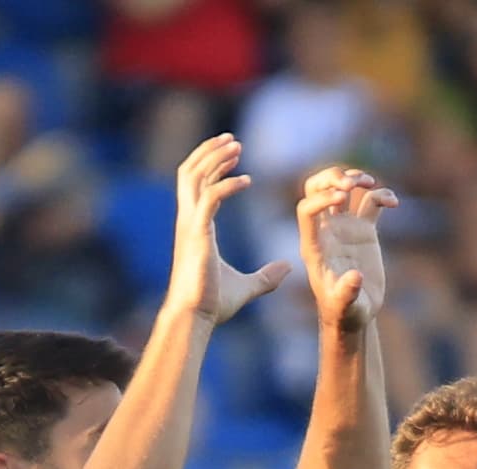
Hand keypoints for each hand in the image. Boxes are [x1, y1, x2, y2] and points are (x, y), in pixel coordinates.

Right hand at [169, 133, 294, 327]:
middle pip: (190, 172)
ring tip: (236, 147)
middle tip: (233, 140)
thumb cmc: (212, 305)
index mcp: (194, 227)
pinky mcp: (197, 234)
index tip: (233, 152)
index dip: (211, 164)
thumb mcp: (246, 287)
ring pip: (194, 177)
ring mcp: (190, 226)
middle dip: (210, 152)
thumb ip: (266, 276)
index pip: (196, 184)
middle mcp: (188, 221)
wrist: (194, 320)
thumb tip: (288, 268)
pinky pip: (210, 197)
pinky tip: (247, 180)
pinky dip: (227, 184)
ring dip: (215, 158)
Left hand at [296, 164, 396, 332]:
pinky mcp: (364, 230)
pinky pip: (370, 202)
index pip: (307, 209)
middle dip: (331, 178)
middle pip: (317, 188)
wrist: (357, 314)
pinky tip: (394, 203)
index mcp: (314, 245)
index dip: (321, 197)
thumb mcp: (345, 306)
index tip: (341, 197)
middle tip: (350, 183)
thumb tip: (355, 277)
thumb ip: (347, 293)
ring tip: (370, 183)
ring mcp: (345, 228)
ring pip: (343, 189)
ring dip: (354, 178)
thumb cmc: (345, 313)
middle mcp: (327, 231)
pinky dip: (381, 195)